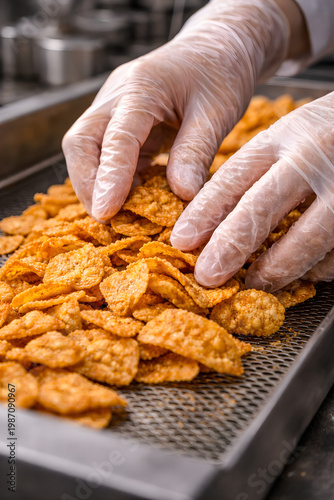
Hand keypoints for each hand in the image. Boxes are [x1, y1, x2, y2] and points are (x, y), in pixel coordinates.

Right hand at [62, 0, 287, 221]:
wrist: (217, 48)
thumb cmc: (220, 73)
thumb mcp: (217, 112)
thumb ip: (195, 152)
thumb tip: (181, 194)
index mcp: (142, 87)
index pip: (116, 136)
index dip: (109, 177)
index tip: (105, 211)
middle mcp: (118, 95)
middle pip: (81, 142)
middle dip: (88, 183)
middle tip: (106, 217)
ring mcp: (115, 108)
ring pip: (87, 149)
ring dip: (98, 184)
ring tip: (121, 213)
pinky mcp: (122, 122)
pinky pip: (108, 154)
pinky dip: (116, 179)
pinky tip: (134, 196)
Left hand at [171, 92, 333, 291]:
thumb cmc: (330, 132)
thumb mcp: (293, 134)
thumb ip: (262, 168)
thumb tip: (217, 221)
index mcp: (284, 136)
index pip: (233, 178)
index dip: (204, 213)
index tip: (182, 240)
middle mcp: (311, 159)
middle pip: (261, 209)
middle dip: (229, 247)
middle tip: (207, 275)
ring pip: (305, 239)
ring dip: (275, 269)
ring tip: (254, 283)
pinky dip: (315, 267)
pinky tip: (302, 272)